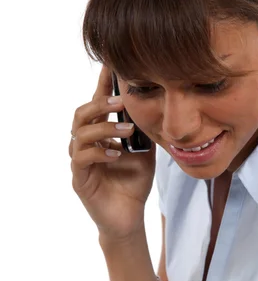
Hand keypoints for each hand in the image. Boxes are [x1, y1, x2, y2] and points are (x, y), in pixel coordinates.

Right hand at [69, 65, 155, 240]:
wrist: (129, 216)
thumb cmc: (133, 183)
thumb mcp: (144, 151)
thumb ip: (143, 131)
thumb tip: (155, 107)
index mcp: (101, 135)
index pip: (98, 105)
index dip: (102, 85)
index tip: (110, 64)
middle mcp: (86, 144)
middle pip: (81, 114)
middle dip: (100, 104)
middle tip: (121, 102)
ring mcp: (80, 162)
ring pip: (79, 135)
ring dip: (104, 129)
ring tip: (127, 131)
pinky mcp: (80, 180)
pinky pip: (81, 159)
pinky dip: (99, 153)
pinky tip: (116, 154)